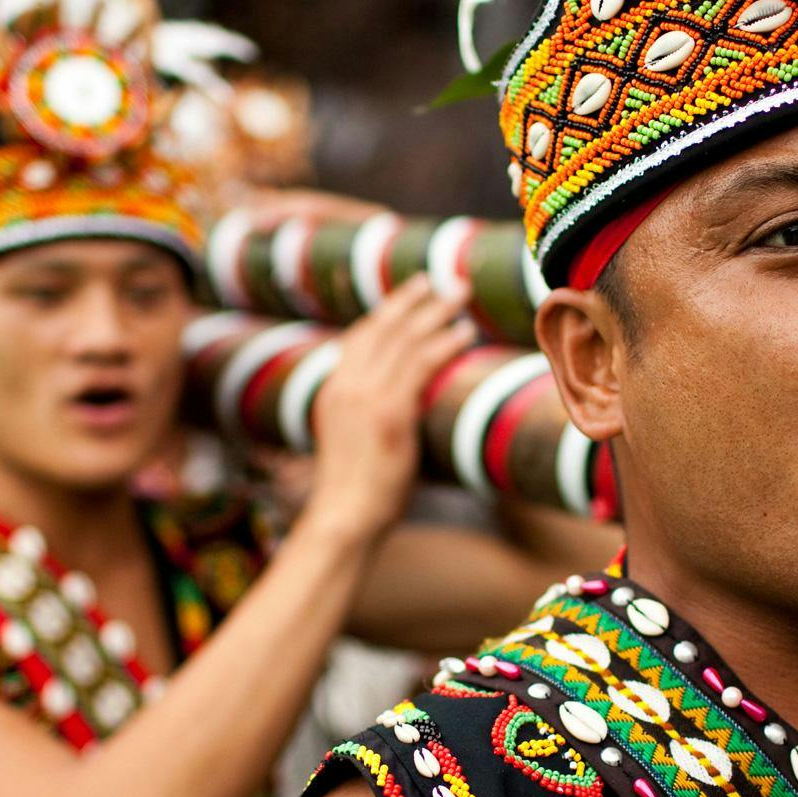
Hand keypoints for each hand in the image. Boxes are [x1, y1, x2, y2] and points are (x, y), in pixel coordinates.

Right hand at [305, 275, 473, 544]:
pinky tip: (465, 333)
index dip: (387, 312)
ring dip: (435, 312)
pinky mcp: (390, 412)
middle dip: (412, 299)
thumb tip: (398, 407)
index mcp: (332, 391)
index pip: (360, 337)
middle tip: (440, 279)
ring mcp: (365, 397)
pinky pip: (421, 364)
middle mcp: (345, 385)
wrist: (345, 516)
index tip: (411, 294)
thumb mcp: (352, 444)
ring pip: (404, 339)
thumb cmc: (354, 494)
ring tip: (461, 295)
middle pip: (381, 327)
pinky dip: (444, 343)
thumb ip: (367, 415)